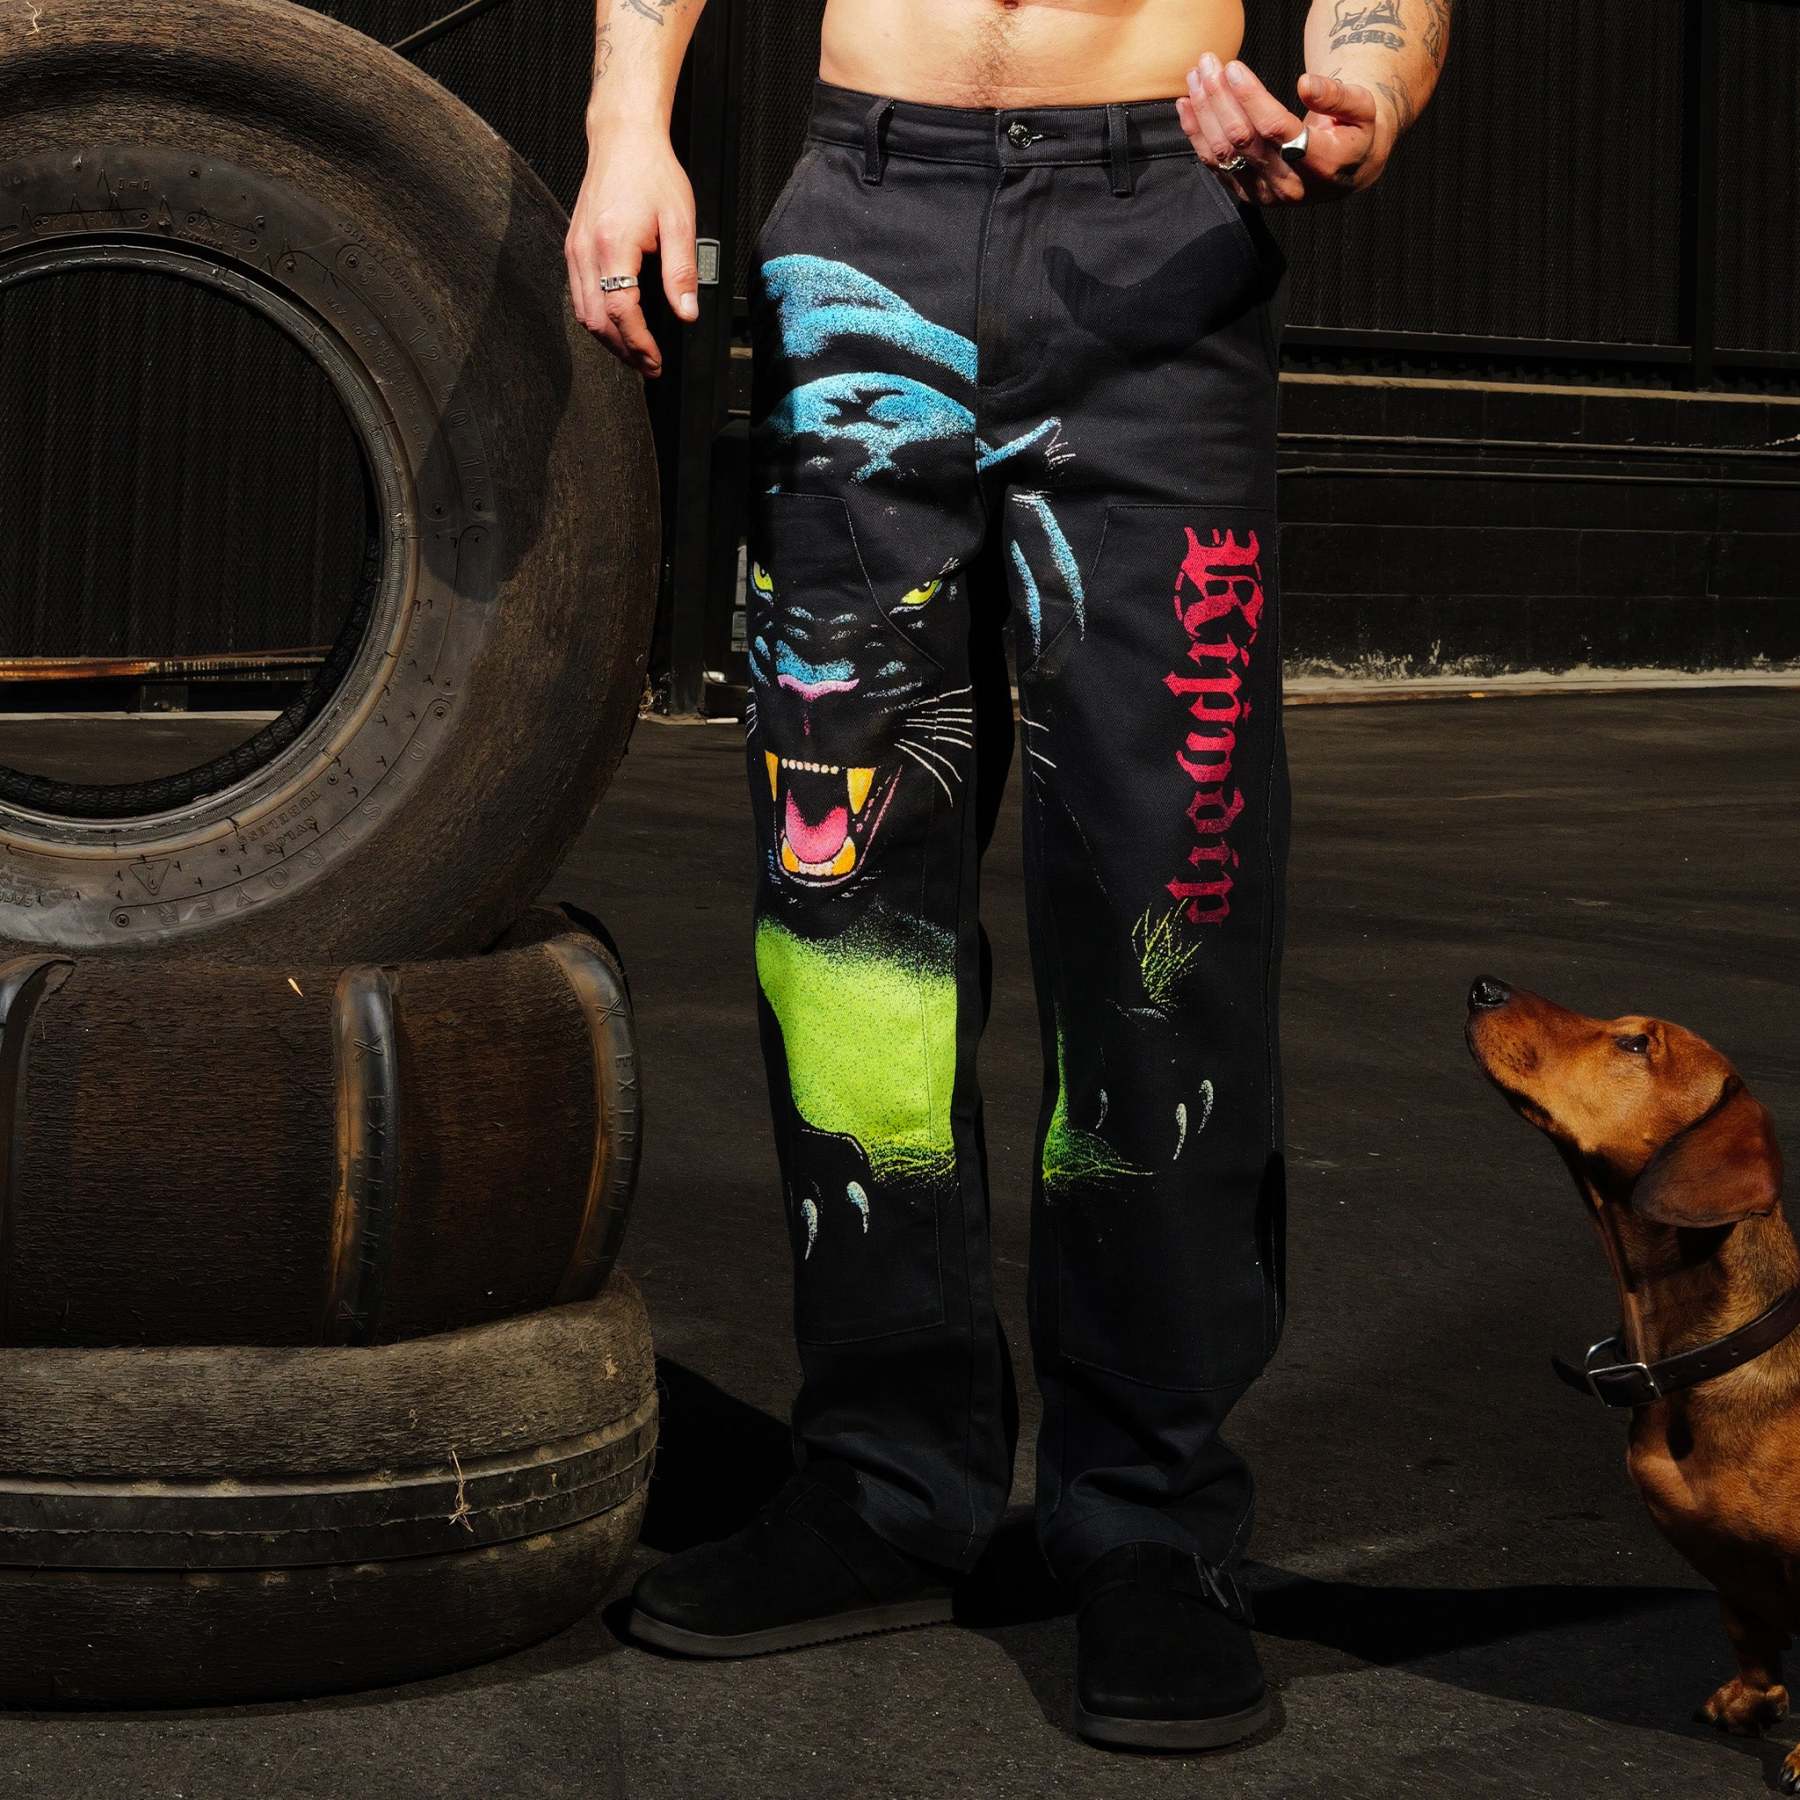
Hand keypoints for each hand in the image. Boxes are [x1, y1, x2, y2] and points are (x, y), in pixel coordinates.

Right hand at [565, 130, 699, 378]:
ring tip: (636, 353)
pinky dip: (598, 318)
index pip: (621, 311)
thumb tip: (687, 313)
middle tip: (649, 366)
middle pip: (597, 320)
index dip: (639, 343)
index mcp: (613, 244)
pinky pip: (580, 295)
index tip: (656, 361)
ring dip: (609, 340)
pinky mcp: (573, 246)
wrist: (623, 139)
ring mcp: (575, 248)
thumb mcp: (680, 221)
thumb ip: (682, 271)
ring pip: (584, 313)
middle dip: (624, 350)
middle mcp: (586, 250)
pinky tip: (618, 326)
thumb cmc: (652, 173)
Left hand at [1178, 53, 1396, 204]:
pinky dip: (1197, 135)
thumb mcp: (1363, 109)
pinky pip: (1216, 166)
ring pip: (1224, 154)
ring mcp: (1265, 194)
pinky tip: (1186, 105)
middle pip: (1243, 139)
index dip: (1250, 97)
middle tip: (1206, 63)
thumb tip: (1306, 82)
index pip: (1275, 129)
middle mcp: (1289, 185)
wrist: (1348, 172)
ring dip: (1204, 113)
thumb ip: (1338, 96)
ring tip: (1194, 76)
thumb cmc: (1355, 131)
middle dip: (1219, 98)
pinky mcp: (1248, 195)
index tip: (1232, 67)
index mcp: (1320, 163)